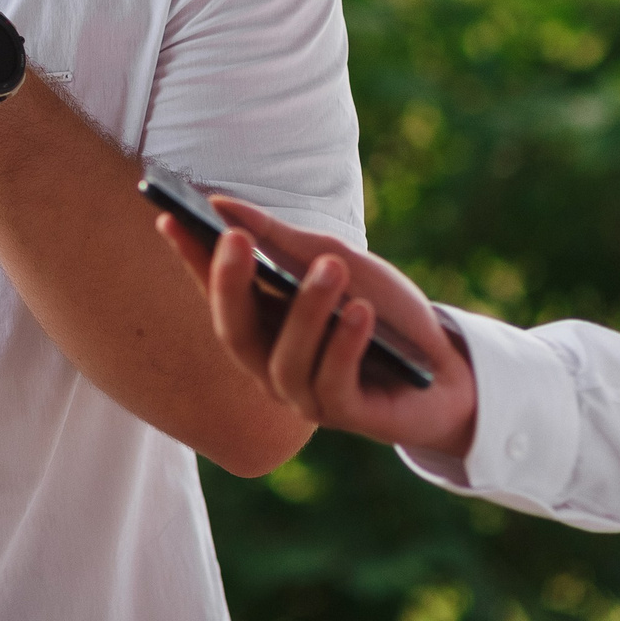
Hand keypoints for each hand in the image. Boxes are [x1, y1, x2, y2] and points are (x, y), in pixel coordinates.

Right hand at [156, 196, 478, 457]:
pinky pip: (334, 383)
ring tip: (332, 268)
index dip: (190, 256)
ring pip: (285, 359)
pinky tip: (360, 313)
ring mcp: (304, 395)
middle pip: (233, 331)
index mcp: (263, 325)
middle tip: (237, 238)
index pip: (215, 289)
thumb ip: (280, 239)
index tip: (169, 215)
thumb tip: (219, 204)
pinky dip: (345, 344)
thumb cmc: (385, 313)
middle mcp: (271, 363)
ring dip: (307, 310)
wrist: (451, 368)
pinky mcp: (347, 416)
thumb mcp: (337, 261)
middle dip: (231, 285)